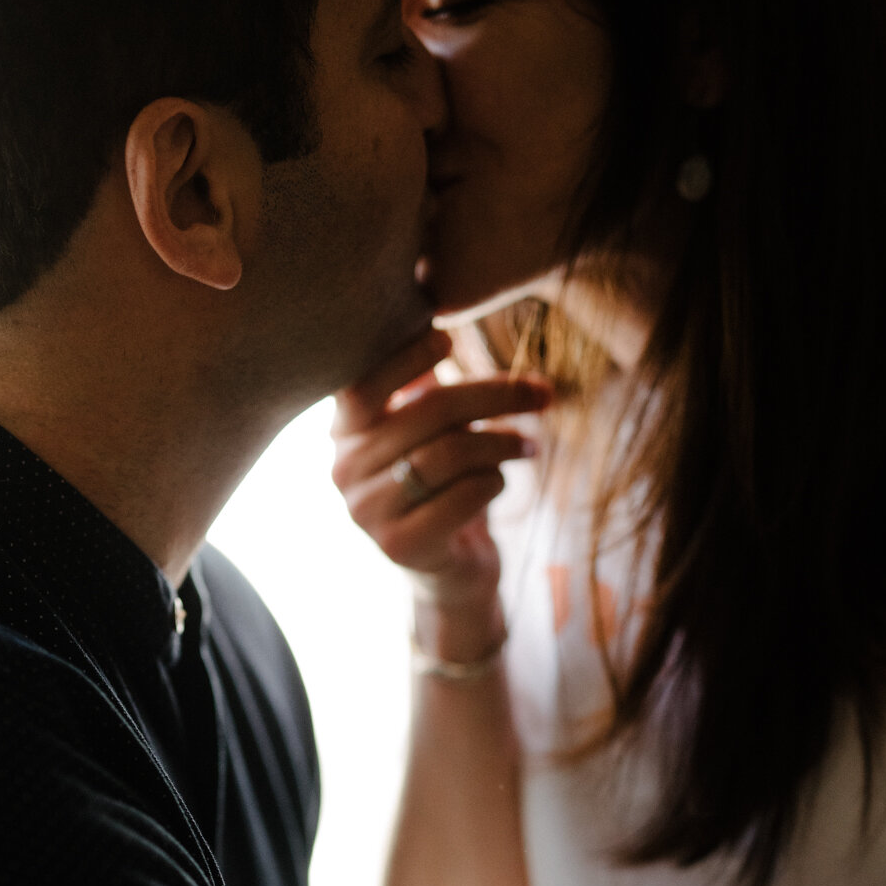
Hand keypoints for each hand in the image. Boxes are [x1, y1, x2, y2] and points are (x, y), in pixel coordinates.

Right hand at [332, 329, 551, 624]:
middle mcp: (343, 471)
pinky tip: (503, 481)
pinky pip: (462, 497)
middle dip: (495, 395)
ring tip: (533, 443)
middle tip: (542, 392)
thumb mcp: (430, 430)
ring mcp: (367, 512)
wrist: (449, 571)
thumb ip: (426, 385)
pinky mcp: (400, 547)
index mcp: (344, 432)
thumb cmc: (444, 486)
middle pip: (428, 413)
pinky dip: (493, 481)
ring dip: (503, 442)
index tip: (451, 338)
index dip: (409, 355)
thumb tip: (444, 314)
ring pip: (448, 454)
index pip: (367, 382)